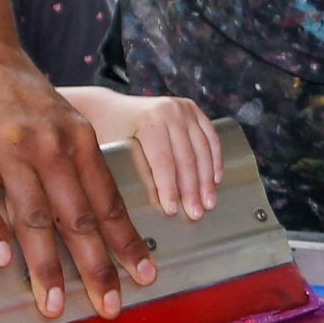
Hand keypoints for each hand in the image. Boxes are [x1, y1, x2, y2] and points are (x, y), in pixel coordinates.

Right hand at [0, 55, 149, 316]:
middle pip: (78, 218)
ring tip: (54, 303)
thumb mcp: (64, 119)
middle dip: (97, 267)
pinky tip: (2, 262)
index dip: (127, 243)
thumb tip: (103, 212)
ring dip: (46, 265)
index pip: (109, 203)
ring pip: (33, 217)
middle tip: (110, 307)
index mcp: (80, 140)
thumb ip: (80, 160)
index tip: (144, 275)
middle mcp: (50, 147)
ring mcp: (9, 150)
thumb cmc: (21, 93)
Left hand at [114, 97, 224, 219]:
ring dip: (207, 180)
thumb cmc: (108, 132)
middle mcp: (170, 111)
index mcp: (149, 119)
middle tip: (195, 213)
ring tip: (208, 203)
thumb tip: (152, 203)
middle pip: (186, 158)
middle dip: (192, 190)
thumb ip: (134, 172)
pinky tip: (215, 180)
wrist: (110, 109)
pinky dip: (215, 160)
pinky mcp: (193, 111)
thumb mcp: (114, 150)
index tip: (173, 210)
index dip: (169, 188)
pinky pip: (211, 138)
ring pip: (203, 150)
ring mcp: (184, 109)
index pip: (164, 161)